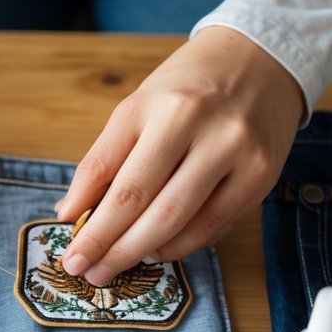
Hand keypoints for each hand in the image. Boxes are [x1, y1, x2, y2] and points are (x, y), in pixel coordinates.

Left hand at [54, 26, 303, 285]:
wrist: (258, 59)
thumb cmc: (187, 87)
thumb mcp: (136, 108)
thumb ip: (103, 160)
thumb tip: (71, 211)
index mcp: (162, 107)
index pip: (115, 181)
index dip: (90, 226)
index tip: (71, 255)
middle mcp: (202, 128)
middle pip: (148, 207)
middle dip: (113, 248)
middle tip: (89, 272)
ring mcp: (237, 153)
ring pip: (182, 223)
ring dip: (144, 252)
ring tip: (117, 264)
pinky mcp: (261, 175)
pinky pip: (215, 226)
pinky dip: (181, 245)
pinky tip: (158, 249)